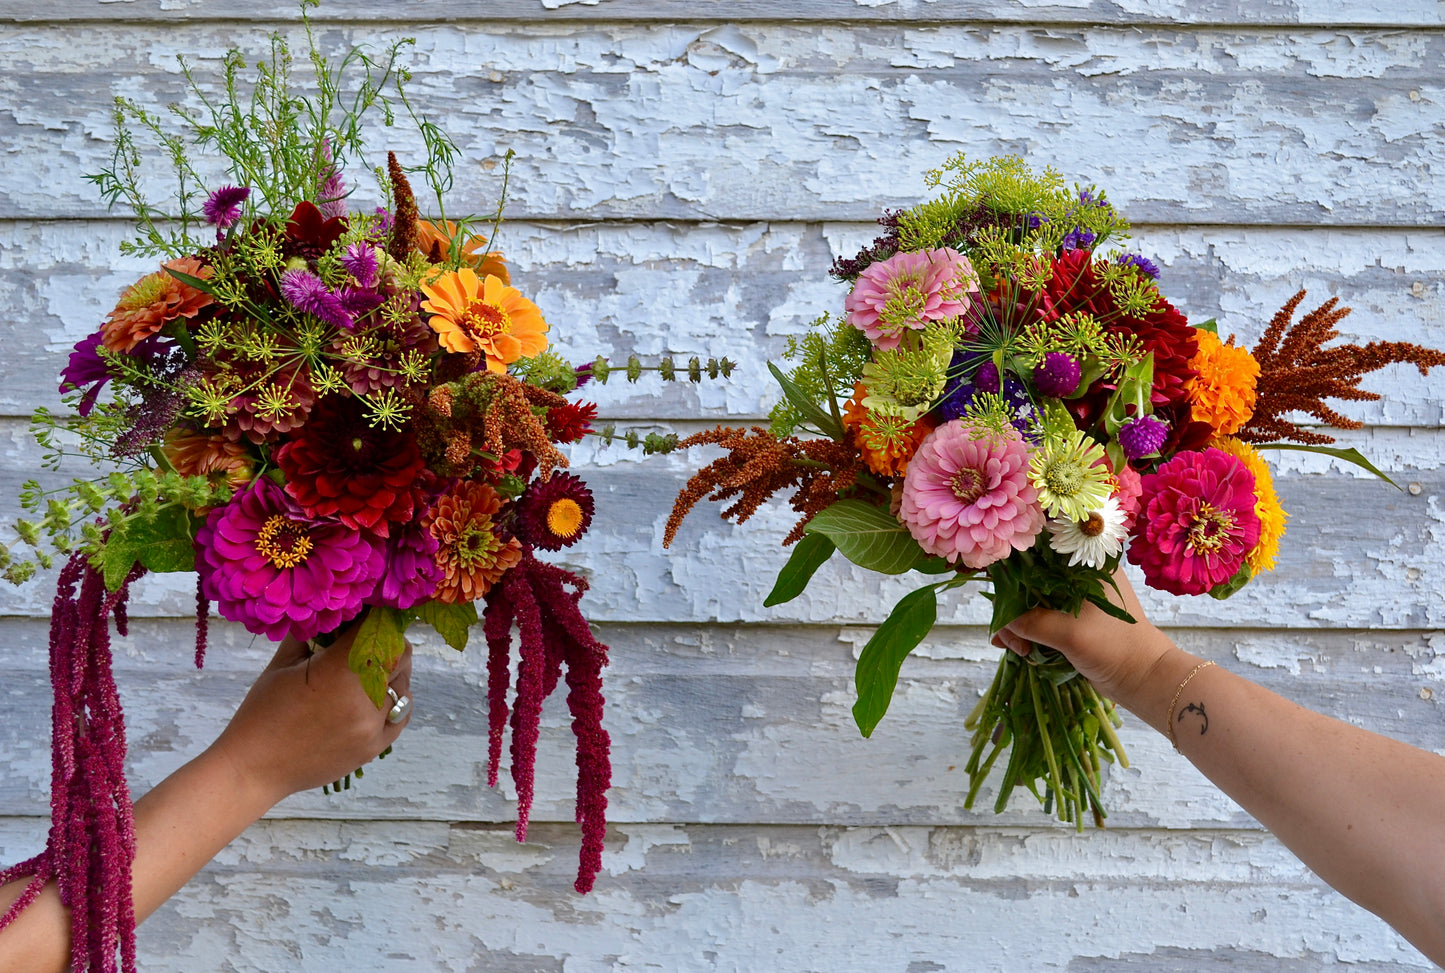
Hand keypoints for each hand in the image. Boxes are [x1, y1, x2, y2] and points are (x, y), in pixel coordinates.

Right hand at [207, 624, 412, 809]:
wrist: (254, 768)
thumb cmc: (262, 712)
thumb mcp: (282, 663)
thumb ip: (312, 633)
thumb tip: (332, 609)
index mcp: (338, 672)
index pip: (376, 630)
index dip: (373, 617)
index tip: (366, 613)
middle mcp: (362, 699)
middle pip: (399, 655)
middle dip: (386, 643)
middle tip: (366, 641)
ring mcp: (372, 726)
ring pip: (403, 685)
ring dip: (392, 673)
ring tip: (368, 671)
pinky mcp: (375, 747)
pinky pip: (401, 715)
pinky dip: (395, 701)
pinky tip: (377, 697)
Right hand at [990, 570, 1177, 707]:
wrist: (1144, 680)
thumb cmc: (1117, 648)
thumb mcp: (1071, 634)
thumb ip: (1033, 622)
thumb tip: (1000, 621)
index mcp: (1088, 565)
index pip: (1043, 549)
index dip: (1016, 561)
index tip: (996, 581)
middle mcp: (1080, 576)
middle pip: (1031, 577)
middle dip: (1011, 603)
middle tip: (1005, 631)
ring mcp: (1075, 598)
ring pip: (1032, 599)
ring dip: (1017, 622)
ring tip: (1014, 647)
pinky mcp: (1071, 619)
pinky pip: (1039, 618)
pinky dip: (1026, 631)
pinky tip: (1018, 648)